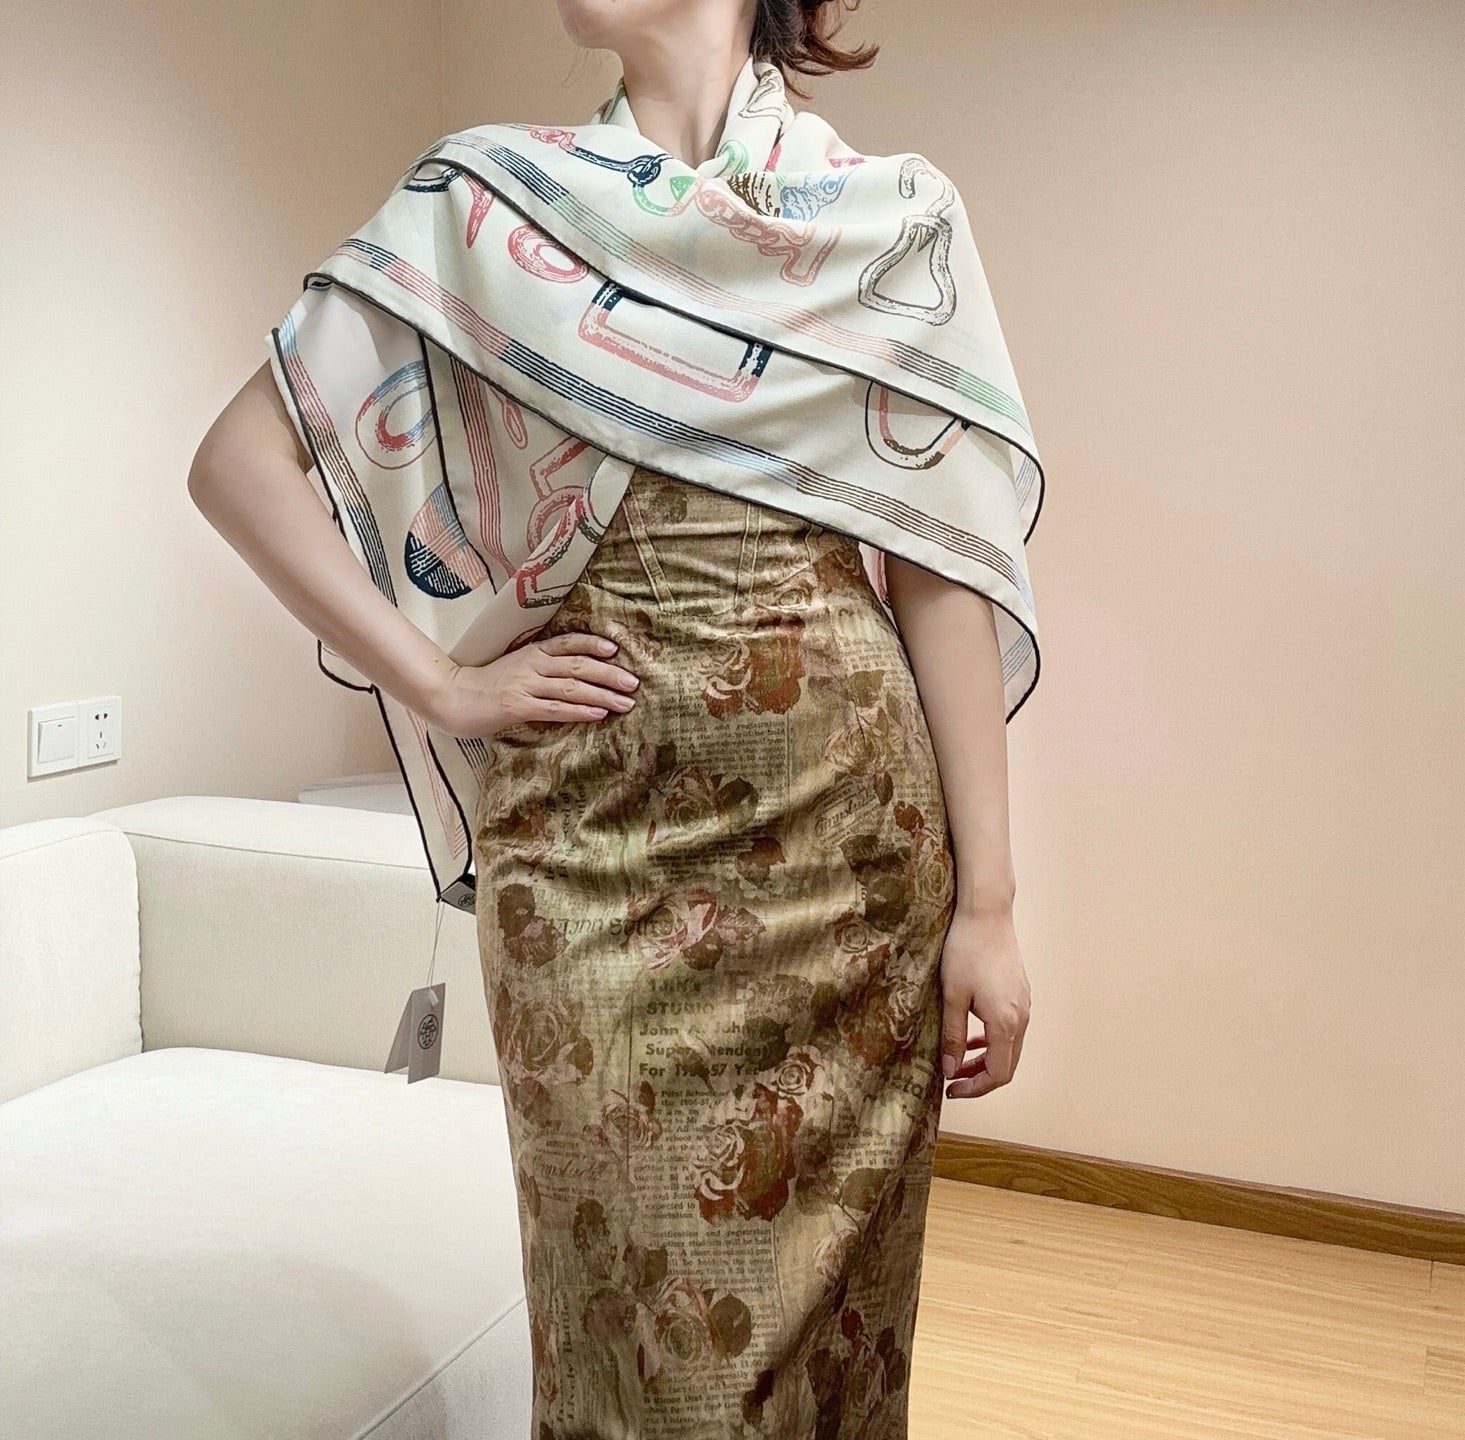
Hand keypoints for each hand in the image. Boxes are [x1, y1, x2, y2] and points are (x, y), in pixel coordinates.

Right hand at [419, 631, 640, 739]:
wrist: (451, 697)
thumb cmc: (485, 685)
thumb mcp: (515, 668)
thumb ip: (540, 668)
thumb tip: (572, 674)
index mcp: (531, 653)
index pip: (568, 643)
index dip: (592, 644)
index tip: (615, 650)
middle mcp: (532, 665)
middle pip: (578, 665)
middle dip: (609, 673)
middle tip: (634, 682)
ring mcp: (525, 685)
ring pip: (572, 687)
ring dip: (602, 694)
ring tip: (626, 702)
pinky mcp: (518, 706)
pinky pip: (555, 708)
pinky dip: (580, 710)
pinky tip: (598, 713)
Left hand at [938, 905, 1030, 1098]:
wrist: (987, 913)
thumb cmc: (966, 950)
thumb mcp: (952, 996)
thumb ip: (953, 1035)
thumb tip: (951, 1069)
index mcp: (1005, 1022)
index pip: (998, 1074)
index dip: (975, 1088)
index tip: (951, 1090)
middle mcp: (1021, 1017)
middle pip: (1007, 1064)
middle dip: (980, 1078)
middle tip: (952, 1081)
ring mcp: (1024, 1004)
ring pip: (1009, 1046)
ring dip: (985, 1059)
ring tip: (958, 1060)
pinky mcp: (1020, 992)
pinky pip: (1010, 1028)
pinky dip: (992, 1040)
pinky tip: (972, 1035)